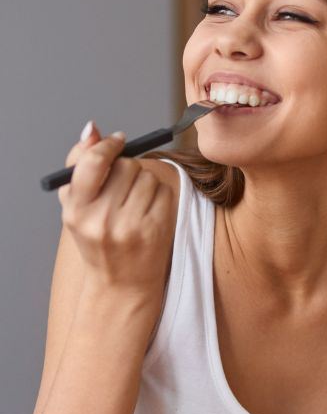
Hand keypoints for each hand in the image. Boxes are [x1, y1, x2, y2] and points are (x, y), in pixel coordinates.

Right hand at [58, 122, 174, 294]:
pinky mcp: (156, 231)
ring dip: (144, 182)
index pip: (93, 162)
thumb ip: (79, 163)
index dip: (109, 145)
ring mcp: (131, 227)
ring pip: (147, 176)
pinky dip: (159, 195)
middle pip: (126, 165)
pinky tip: (148, 212)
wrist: (122, 284)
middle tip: (124, 185)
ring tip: (135, 204)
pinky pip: (164, 191)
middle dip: (127, 168)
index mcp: (76, 211)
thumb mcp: (76, 206)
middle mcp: (102, 220)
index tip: (118, 140)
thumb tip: (92, 129)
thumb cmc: (97, 239)